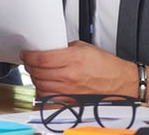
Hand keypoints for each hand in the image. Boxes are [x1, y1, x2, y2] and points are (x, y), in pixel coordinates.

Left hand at [20, 41, 138, 96]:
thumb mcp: (85, 47)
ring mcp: (70, 91)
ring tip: (36, 73)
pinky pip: (49, 98)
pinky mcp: (72, 101)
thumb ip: (65, 47)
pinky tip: (45, 86)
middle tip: (29, 62)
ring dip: (35, 79)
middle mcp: (70, 76)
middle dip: (30, 66)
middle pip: (38, 73)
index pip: (41, 59)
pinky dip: (43, 92)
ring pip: (41, 87)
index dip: (29, 56)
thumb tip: (50, 48)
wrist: (123, 82)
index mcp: (73, 60)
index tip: (25, 54)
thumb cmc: (108, 66)